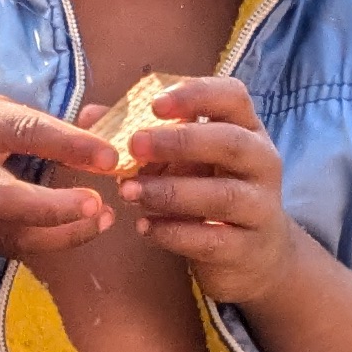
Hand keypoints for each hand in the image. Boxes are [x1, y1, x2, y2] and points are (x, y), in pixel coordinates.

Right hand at [0, 88, 122, 258]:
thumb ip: (33, 116)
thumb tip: (99, 120)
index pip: (24, 132)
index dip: (68, 145)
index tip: (109, 156)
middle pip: (7, 198)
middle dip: (55, 208)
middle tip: (97, 204)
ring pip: (13, 235)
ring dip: (63, 234)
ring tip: (103, 219)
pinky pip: (12, 245)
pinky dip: (50, 241)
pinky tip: (80, 229)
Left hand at [116, 77, 296, 309]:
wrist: (255, 256)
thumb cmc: (211, 192)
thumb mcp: (186, 160)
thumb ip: (144, 136)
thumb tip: (89, 115)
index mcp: (247, 130)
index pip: (233, 97)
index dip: (196, 94)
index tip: (154, 104)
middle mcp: (261, 163)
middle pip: (229, 142)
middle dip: (179, 142)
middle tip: (134, 146)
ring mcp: (259, 207)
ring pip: (221, 194)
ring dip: (170, 191)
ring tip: (128, 191)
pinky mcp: (246, 247)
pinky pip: (211, 239)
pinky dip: (174, 233)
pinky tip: (144, 228)